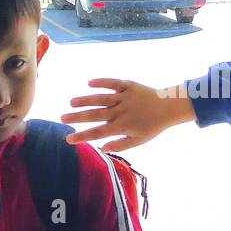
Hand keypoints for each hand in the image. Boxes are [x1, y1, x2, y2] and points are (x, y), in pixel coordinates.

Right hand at [61, 78, 194, 151]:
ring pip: (102, 99)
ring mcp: (124, 97)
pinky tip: (89, 83)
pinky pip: (113, 83)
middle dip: (78, 117)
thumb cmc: (152, 126)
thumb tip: (102, 148)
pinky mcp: (128, 85)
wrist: (168, 107)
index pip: (98, 132)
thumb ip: (121, 145)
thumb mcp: (139, 140)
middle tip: (62, 118)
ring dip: (86, 100)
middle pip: (96, 115)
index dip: (83, 136)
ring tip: (71, 102)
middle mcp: (121, 111)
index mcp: (122, 126)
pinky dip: (102, 82)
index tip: (68, 139)